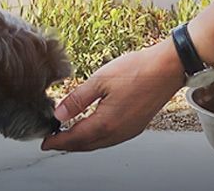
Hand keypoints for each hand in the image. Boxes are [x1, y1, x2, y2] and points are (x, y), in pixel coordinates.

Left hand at [41, 41, 185, 152]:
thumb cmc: (138, 70)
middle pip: (86, 145)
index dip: (57, 141)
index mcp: (106, 123)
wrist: (167, 68)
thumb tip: (59, 114)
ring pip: (99, 143)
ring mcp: (129, 131)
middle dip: (68, 144)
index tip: (45, 142)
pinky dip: (97, 137)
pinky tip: (94, 126)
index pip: (75, 138)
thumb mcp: (100, 79)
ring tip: (70, 133)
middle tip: (54, 140)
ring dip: (83, 141)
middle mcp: (118, 132)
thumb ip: (77, 99)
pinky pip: (111, 138)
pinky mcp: (136, 126)